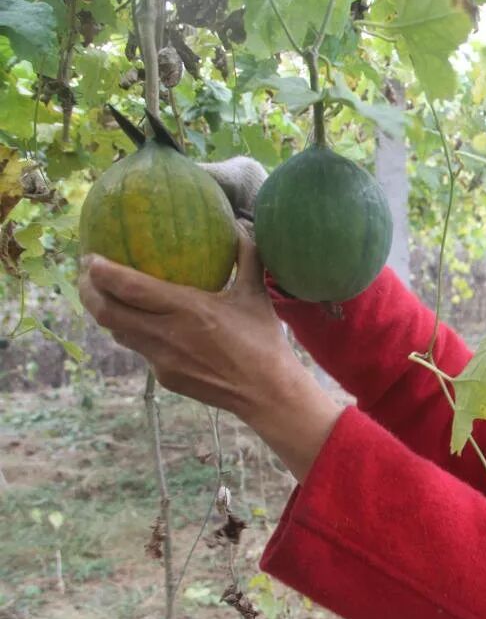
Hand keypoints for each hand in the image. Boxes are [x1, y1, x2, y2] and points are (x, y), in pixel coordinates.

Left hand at [78, 221, 296, 419]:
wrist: (266, 393)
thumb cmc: (264, 340)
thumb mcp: (256, 294)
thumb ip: (246, 257)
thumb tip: (238, 225)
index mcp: (187, 309)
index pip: (128, 287)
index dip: (101, 271)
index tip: (90, 256)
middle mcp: (166, 334)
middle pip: (106, 313)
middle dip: (87, 292)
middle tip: (85, 275)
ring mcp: (161, 360)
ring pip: (118, 333)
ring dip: (106, 313)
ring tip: (104, 296)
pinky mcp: (164, 378)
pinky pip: (141, 350)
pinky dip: (136, 334)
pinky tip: (143, 325)